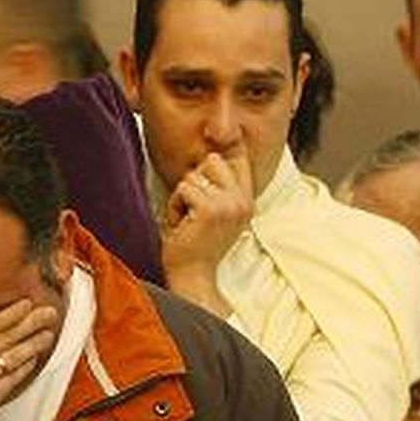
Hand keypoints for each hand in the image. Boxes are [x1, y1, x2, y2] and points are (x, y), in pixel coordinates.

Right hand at [0, 299, 60, 420]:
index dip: (11, 312)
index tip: (26, 303)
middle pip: (6, 337)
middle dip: (31, 323)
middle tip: (49, 312)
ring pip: (13, 358)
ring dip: (33, 345)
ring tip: (47, 334)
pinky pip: (11, 382)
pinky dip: (24, 369)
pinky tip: (32, 360)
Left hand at [161, 149, 253, 317]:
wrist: (193, 276)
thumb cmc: (195, 246)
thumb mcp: (215, 213)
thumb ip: (218, 187)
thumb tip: (212, 151)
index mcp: (246, 200)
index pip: (239, 157)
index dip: (223, 151)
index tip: (220, 144)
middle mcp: (242, 200)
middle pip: (213, 160)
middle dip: (193, 180)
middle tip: (192, 208)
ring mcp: (229, 204)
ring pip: (192, 177)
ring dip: (180, 198)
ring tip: (186, 220)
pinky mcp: (211, 209)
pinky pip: (182, 190)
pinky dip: (174, 207)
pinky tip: (181, 226)